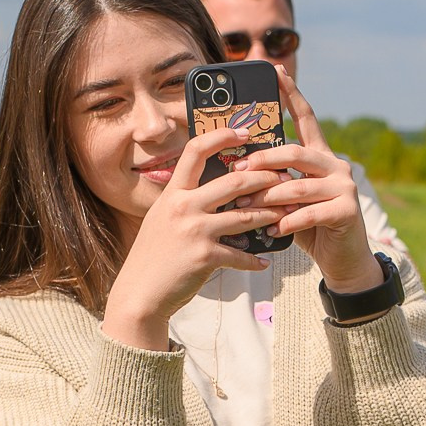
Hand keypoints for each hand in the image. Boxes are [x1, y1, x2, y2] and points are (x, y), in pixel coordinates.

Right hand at [101, 122, 286, 349]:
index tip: (244, 132)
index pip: (196, 151)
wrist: (139, 293)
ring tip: (286, 213)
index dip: (221, 136)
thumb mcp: (161, 218)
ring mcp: (195, 231)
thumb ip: (183, 200)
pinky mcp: (205, 256)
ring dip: (270, 215)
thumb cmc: (152, 255)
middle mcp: (183, 206)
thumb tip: (212, 188)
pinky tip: (265, 260)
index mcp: (173, 192)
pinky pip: (240, 255)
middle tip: (281, 178)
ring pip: (245, 216)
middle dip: (263, 178)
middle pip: (233, 182)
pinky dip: (255, 259)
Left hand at [242, 66, 384, 296]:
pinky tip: (274, 228)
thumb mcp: (288, 199)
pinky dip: (289, 221)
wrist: (342, 260)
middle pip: (296, 152)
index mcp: (320, 156)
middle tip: (238, 169)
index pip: (305, 118)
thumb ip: (274, 181)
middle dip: (264, 159)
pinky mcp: (347, 210)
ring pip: (299, 185)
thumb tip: (236, 171)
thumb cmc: (309, 227)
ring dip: (269, 196)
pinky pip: (311, 212)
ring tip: (246, 206)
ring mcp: (344, 187)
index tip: (276, 71)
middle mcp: (335, 165)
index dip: (291, 94)